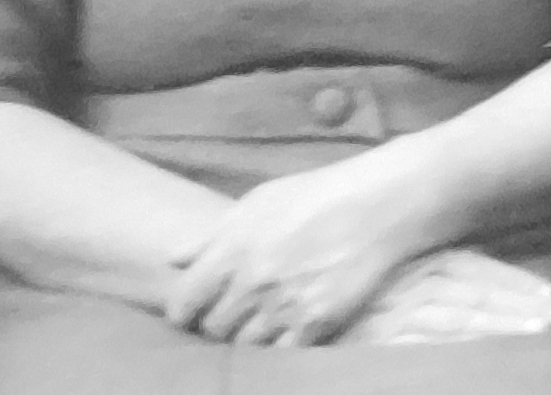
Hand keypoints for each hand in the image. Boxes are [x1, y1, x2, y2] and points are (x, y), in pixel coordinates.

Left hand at [167, 152, 436, 345]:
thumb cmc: (315, 196)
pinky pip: (282, 355)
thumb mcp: (258, 201)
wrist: (377, 204)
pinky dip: (280, 349)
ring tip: (261, 323)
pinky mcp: (317, 322)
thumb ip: (212, 234)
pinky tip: (287, 333)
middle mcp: (252, 282)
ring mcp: (284, 306)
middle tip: (232, 315)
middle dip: (218, 325)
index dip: (183, 313)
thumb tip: (173, 260)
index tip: (191, 313)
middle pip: (214, 330)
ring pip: (245, 347)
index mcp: (232, 248)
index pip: (184, 303)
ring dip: (249, 339)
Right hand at [337, 248, 550, 345]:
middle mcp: (403, 283)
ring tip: (541, 333)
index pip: (471, 266)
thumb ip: (421, 273)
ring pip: (457, 318)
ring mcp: (390, 315)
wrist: (283, 315)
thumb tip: (473, 280)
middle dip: (521, 302)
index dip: (513, 281)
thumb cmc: (340, 293)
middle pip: (474, 289)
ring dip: (500, 324)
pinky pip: (425, 348)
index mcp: (408, 262)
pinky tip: (492, 357)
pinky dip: (461, 351)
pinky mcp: (377, 345)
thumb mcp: (383, 276)